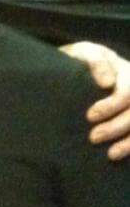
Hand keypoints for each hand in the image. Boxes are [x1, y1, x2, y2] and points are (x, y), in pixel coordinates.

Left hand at [60, 41, 129, 160]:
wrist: (81, 67)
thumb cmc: (82, 59)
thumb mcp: (85, 52)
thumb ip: (95, 61)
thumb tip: (107, 83)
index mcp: (127, 72)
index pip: (127, 92)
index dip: (111, 106)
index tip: (90, 116)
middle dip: (116, 127)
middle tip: (93, 137)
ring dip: (128, 142)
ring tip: (110, 154)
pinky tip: (119, 154)